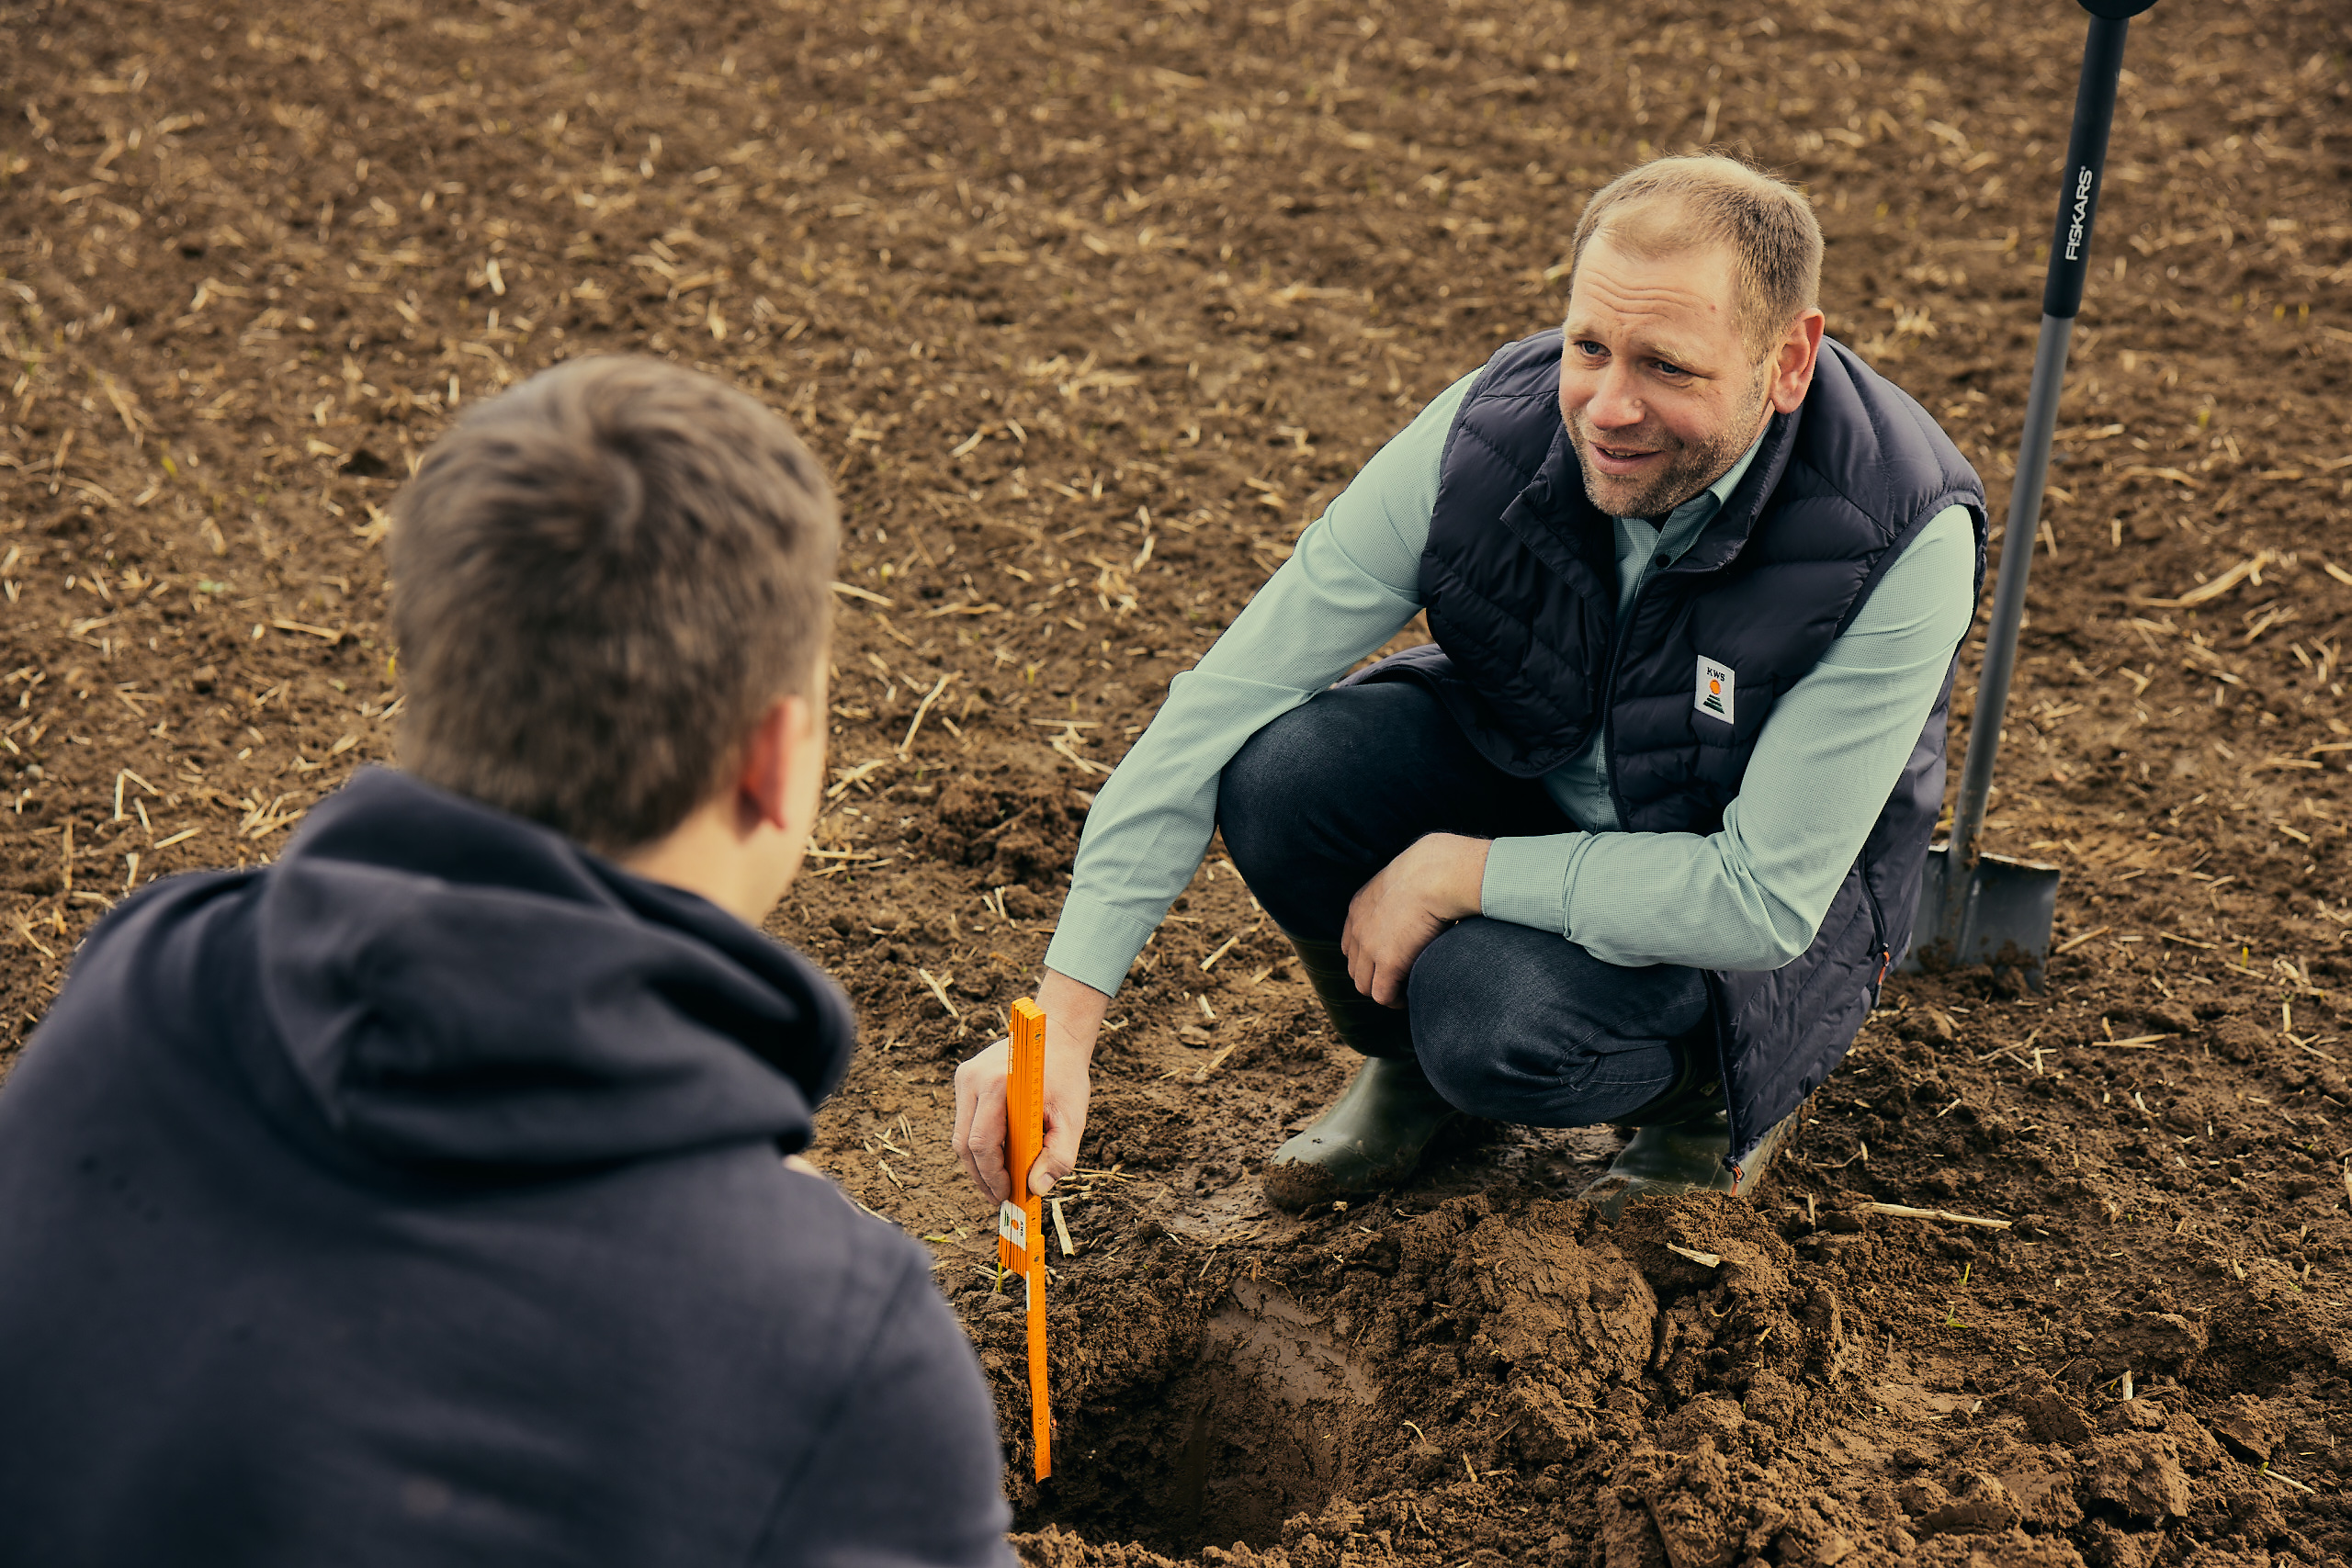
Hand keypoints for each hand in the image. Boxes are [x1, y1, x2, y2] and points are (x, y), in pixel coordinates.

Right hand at [952, 968, 1106, 1202]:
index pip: (981, 1143)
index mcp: (996, 1084)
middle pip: (964, 1143)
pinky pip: (967, 1121)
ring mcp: (965, 1077)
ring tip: (1001, 1183)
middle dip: (982, 1176)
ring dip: (979, 1162)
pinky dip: (980, 1144)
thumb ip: (1059, 1156)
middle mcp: (972, 1078)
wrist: (1056, 1036)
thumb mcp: (1072, 1118)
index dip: (991, 1176)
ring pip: (961, 1135)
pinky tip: (1000, 1157)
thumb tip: (1036, 1190)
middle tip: (1000, 1198)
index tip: (1006, 1196)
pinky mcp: (965, 1079)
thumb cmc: (1066, 1077)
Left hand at [1341, 833, 1488, 1007]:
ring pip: (1364, 985)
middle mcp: (1357, 929)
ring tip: (1403, 992)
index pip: (1350, 944)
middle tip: (1397, 981)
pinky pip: (1383, 995)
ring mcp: (1370, 948)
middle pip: (1354, 967)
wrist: (1436, 873)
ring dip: (1382, 991)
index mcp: (1358, 907)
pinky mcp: (1389, 963)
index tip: (1387, 962)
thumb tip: (1420, 900)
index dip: (1367, 958)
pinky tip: (1409, 997)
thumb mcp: (1403, 878)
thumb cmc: (1433, 870)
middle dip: (1373, 977)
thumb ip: (1400, 893)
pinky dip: (1394, 1000)